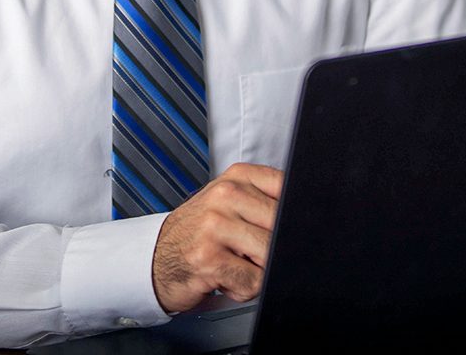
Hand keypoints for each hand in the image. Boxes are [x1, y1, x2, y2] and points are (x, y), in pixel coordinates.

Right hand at [151, 162, 282, 312]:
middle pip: (282, 225)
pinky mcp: (209, 258)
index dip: (295, 214)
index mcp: (237, 177)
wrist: (157, 257)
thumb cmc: (202, 232)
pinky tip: (226, 278)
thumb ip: (266, 202)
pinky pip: (253, 282)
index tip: (290, 227)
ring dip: (259, 270)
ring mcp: (215, 225)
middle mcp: (225, 195)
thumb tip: (307, 219)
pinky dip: (244, 289)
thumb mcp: (231, 203)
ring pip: (270, 254)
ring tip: (238, 264)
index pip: (286, 187)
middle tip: (254, 252)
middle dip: (276, 247)